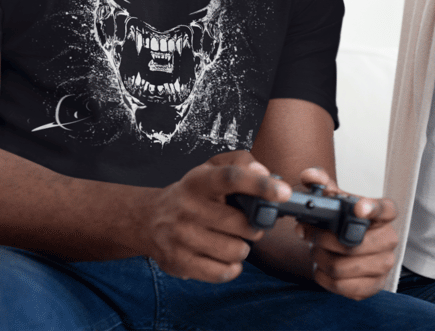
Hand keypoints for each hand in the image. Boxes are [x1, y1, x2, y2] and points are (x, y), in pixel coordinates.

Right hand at [146, 151, 290, 282]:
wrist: (150, 219)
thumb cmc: (192, 193)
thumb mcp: (211, 168)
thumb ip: (241, 162)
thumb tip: (264, 172)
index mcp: (198, 181)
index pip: (231, 178)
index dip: (261, 185)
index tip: (284, 192)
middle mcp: (187, 208)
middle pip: (241, 224)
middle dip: (254, 227)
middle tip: (249, 224)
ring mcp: (181, 237)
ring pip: (236, 250)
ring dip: (243, 247)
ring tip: (232, 239)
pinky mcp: (179, 262)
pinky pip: (222, 272)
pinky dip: (231, 267)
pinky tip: (224, 256)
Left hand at [296, 167, 397, 300]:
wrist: (344, 248)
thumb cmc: (341, 221)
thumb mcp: (332, 198)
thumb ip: (319, 183)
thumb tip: (309, 176)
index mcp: (383, 214)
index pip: (385, 209)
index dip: (372, 208)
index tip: (358, 208)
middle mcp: (389, 239)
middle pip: (353, 244)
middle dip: (322, 239)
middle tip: (306, 233)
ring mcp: (384, 265)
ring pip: (342, 266)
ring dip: (319, 258)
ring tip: (314, 250)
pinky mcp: (373, 286)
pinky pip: (341, 286)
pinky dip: (323, 277)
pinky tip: (321, 267)